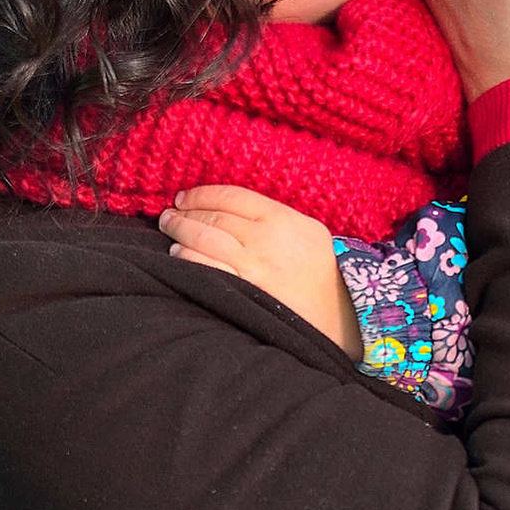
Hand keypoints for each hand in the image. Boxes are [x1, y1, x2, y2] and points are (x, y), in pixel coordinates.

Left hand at [160, 182, 360, 357]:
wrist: (341, 315)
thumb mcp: (308, 231)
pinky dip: (187, 257)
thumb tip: (231, 209)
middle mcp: (265, 238)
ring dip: (180, 232)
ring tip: (170, 229)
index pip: (230, 196)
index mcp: (281, 218)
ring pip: (205, 239)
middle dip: (185, 213)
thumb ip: (274, 216)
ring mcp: (253, 266)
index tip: (185, 198)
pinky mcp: (244, 291)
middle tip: (168, 214)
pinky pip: (206, 268)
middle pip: (213, 217)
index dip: (201, 194)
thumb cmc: (324, 271)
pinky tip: (178, 253)